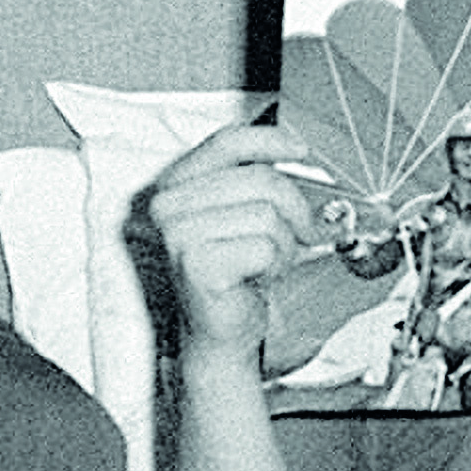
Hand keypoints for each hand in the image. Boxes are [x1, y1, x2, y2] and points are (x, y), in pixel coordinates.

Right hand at [144, 123, 328, 359]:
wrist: (220, 330)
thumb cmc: (235, 272)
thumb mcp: (245, 212)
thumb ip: (258, 177)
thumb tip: (297, 150)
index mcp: (176, 183)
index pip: (229, 141)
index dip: (272, 140)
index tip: (301, 150)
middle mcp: (169, 204)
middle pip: (261, 179)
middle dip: (294, 210)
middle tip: (295, 234)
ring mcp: (178, 233)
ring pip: (268, 214)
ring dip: (283, 243)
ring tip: (265, 261)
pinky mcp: (196, 264)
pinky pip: (264, 247)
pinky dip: (275, 264)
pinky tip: (257, 277)